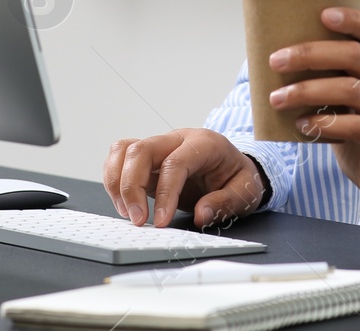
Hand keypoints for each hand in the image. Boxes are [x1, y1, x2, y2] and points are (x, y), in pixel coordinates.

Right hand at [102, 127, 266, 228]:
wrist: (235, 166)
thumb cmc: (239, 177)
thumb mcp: (245, 192)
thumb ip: (224, 203)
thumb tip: (200, 215)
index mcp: (204, 143)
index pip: (175, 163)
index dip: (164, 193)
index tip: (160, 221)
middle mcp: (177, 139)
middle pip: (141, 150)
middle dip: (131, 187)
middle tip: (137, 220)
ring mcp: (160, 146)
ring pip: (124, 150)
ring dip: (117, 182)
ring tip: (127, 213)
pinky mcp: (147, 159)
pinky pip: (120, 158)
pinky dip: (114, 179)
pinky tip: (123, 204)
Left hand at [268, 7, 359, 229]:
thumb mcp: (348, 105)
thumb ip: (328, 83)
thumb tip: (278, 66)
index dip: (353, 18)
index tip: (322, 14)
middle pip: (355, 56)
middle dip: (311, 54)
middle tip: (276, 61)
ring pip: (352, 90)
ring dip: (309, 90)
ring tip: (278, 98)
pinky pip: (358, 126)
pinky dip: (325, 124)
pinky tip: (302, 126)